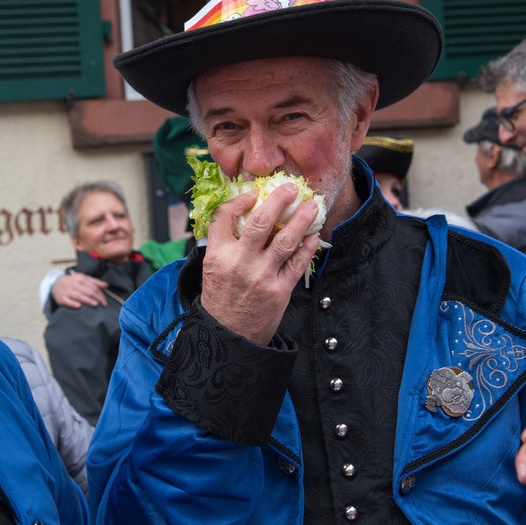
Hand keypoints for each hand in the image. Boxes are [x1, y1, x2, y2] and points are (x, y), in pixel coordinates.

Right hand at [52, 272, 107, 308]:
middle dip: (97, 298)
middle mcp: (75, 284)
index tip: (105, 302)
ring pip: (79, 296)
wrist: (56, 284)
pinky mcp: (62, 298)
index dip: (100, 294)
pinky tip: (78, 306)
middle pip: (88, 291)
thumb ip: (95, 282)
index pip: (93, 287)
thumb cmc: (73, 283)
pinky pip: (68, 301)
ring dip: (88, 300)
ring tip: (95, 304)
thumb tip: (106, 285)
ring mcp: (68, 291)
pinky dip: (73, 304)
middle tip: (104, 305)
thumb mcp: (83, 279)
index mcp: (81, 279)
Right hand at [200, 184, 319, 344]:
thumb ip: (225, 244)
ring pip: (285, 240)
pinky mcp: (279, 291)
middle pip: (260, 222)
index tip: (253, 193)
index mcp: (217, 255)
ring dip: (301, 220)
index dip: (239, 201)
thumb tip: (246, 215)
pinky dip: (307, 248)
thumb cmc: (220, 300)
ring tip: (312, 206)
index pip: (224, 217)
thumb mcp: (212, 268)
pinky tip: (313, 236)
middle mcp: (239, 263)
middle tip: (290, 187)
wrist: (228, 336)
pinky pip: (297, 264)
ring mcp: (261, 277)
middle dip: (278, 200)